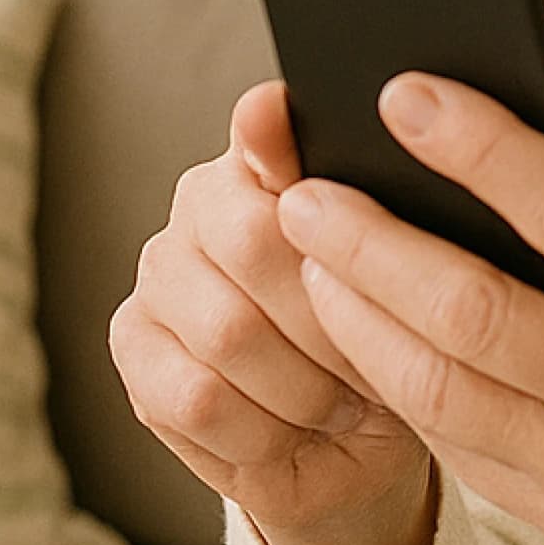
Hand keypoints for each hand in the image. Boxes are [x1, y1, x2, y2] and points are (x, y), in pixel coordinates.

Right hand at [108, 79, 431, 538]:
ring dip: (304, 381)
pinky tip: (293, 429)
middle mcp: (202, 202)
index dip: (293, 165)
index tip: (330, 203)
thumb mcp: (408, 263)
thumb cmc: (390, 334)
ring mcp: (161, 277)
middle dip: (332, 314)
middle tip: (379, 350)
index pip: (267, 136)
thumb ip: (360, 187)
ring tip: (343, 397)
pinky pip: (197, 396)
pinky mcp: (136, 353)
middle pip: (255, 240)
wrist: (361, 435)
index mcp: (269, 155)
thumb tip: (280, 109)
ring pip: (228, 329)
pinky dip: (262, 426)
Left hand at [270, 74, 543, 544]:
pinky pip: (444, 441)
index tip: (412, 97)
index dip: (488, 153)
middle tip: (307, 189)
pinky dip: (385, 375)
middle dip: (375, 243)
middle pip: (479, 312)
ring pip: (436, 388)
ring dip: (355, 313)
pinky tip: (355, 321)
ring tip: (308, 251)